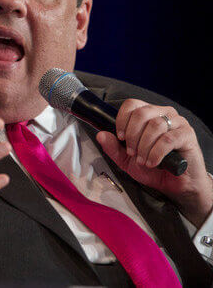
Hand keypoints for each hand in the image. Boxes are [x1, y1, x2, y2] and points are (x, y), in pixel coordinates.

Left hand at [96, 99, 212, 225]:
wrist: (175, 184)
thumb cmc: (152, 168)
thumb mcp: (126, 159)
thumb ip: (112, 147)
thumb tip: (100, 135)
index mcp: (148, 114)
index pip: (131, 104)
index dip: (122, 120)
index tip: (120, 137)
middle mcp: (163, 113)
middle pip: (141, 113)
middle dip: (132, 135)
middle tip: (132, 152)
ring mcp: (178, 122)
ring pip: (155, 126)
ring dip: (144, 146)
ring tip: (142, 160)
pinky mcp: (188, 135)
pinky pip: (168, 139)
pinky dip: (156, 152)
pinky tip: (152, 163)